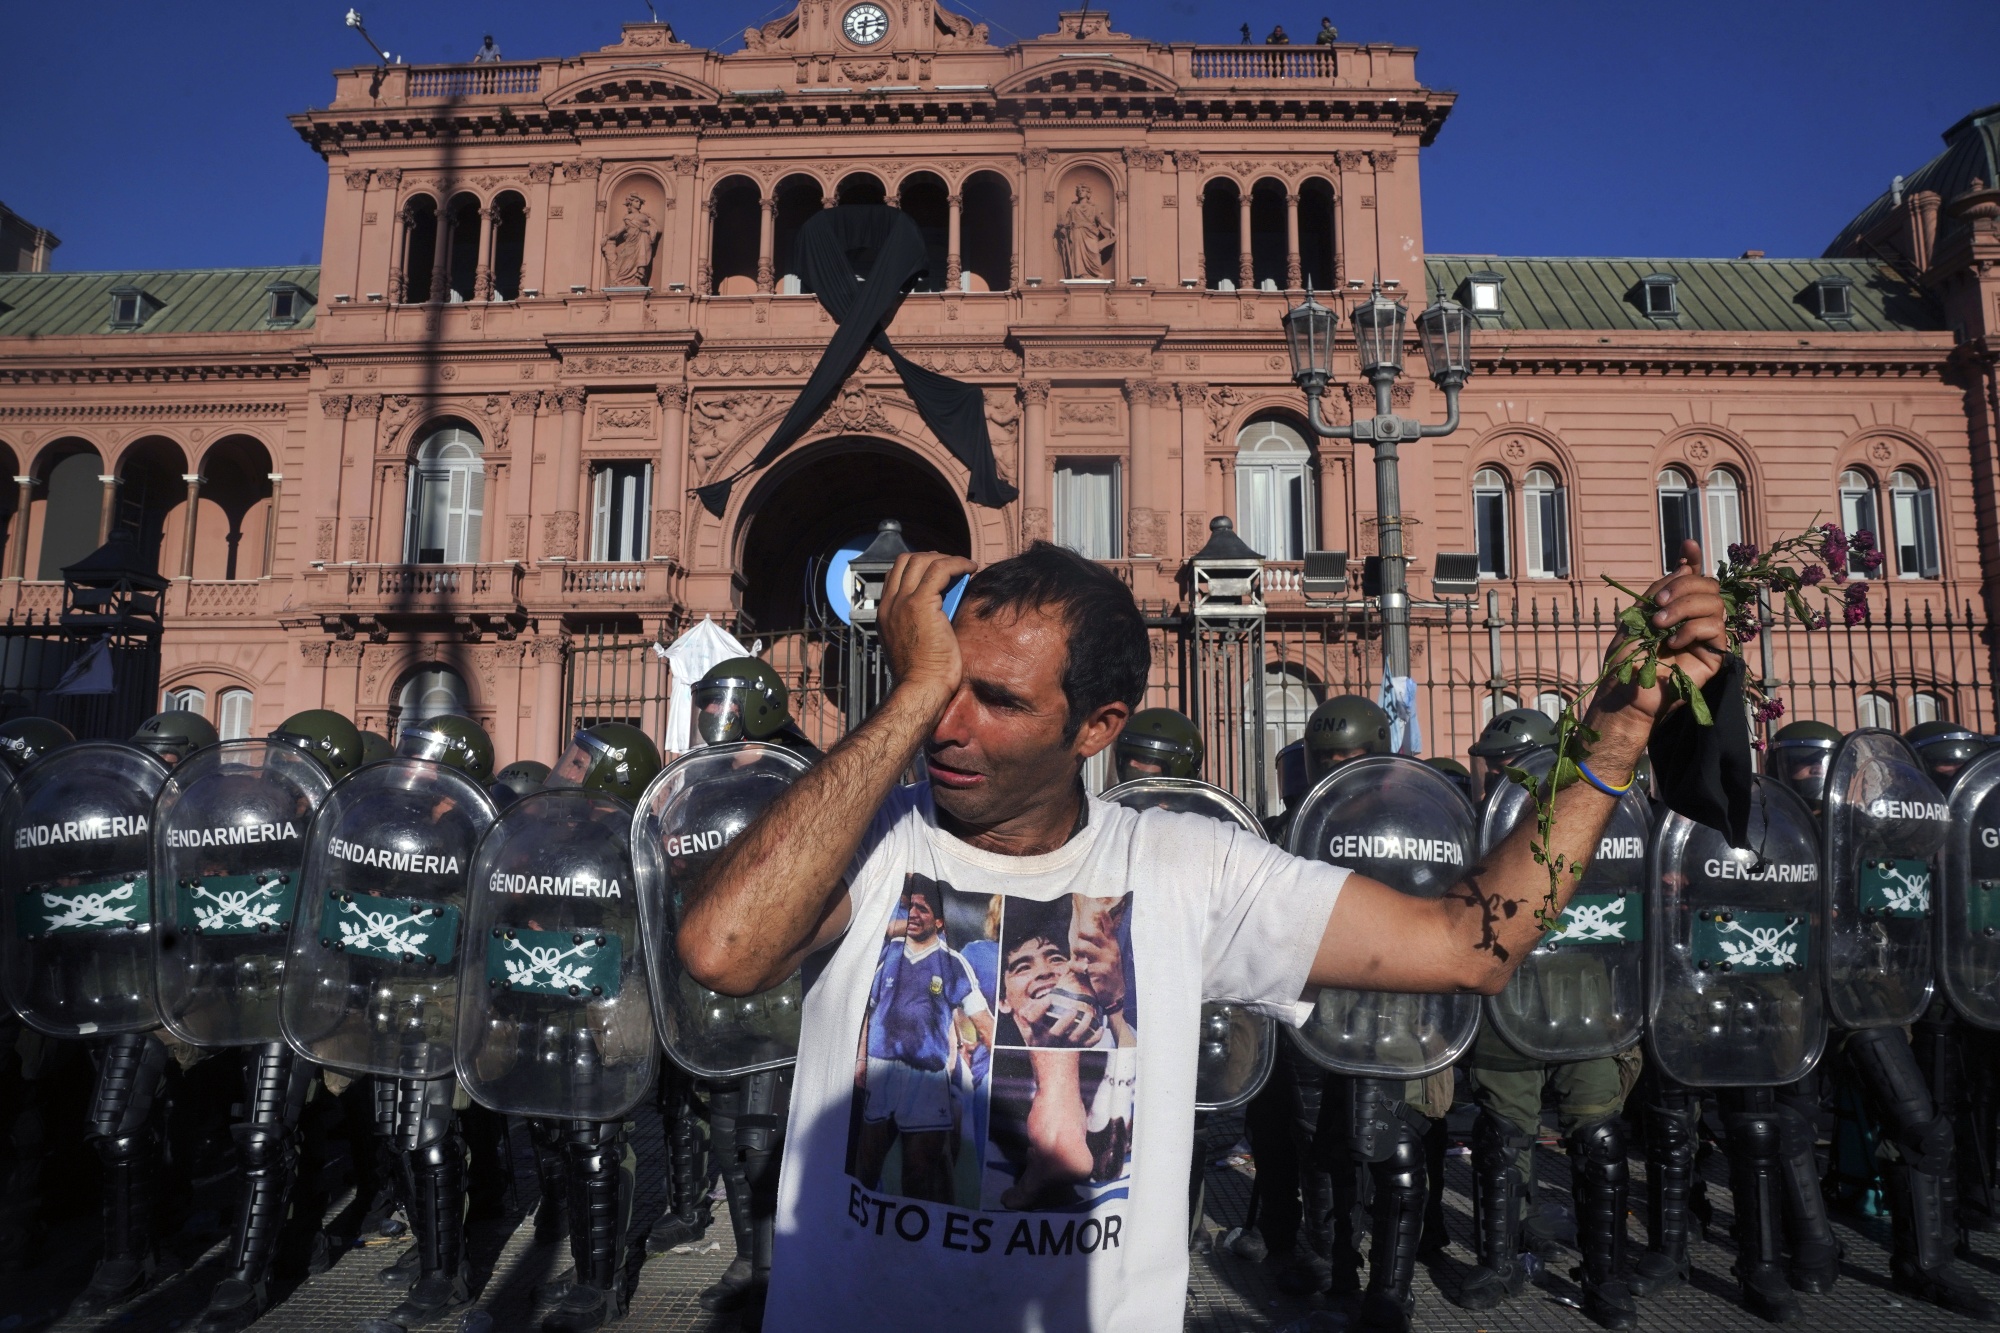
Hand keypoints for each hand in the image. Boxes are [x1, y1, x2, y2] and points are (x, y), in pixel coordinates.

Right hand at [879, 552, 974, 705]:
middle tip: (953, 565)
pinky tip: (971, 568)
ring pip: (921, 560)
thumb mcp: (916, 640)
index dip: (917, 566)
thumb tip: (944, 599)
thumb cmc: (925, 673)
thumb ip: (921, 619)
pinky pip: (940, 570)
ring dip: (947, 559)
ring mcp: (902, 602)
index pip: (895, 574)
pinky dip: (957, 564)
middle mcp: (889, 604)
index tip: (939, 570)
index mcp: (885, 614)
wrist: (922, 688)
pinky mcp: (920, 604)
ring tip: (965, 567)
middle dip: (931, 557)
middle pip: (905, 561)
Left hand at [1595, 539, 1729, 725]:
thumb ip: (1660, 591)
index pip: (1693, 577)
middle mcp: (1695, 618)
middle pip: (1708, 585)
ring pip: (1715, 603)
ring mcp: (1707, 636)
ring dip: (1683, 608)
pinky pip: (1715, 628)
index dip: (1693, 558)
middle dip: (1682, 587)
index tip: (1687, 543)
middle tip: (1657, 606)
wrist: (1626, 691)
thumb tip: (1686, 566)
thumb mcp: (1637, 616)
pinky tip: (1672, 644)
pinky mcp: (1715, 655)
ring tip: (1660, 626)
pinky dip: (1691, 630)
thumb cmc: (1627, 658)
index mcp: (1676, 607)